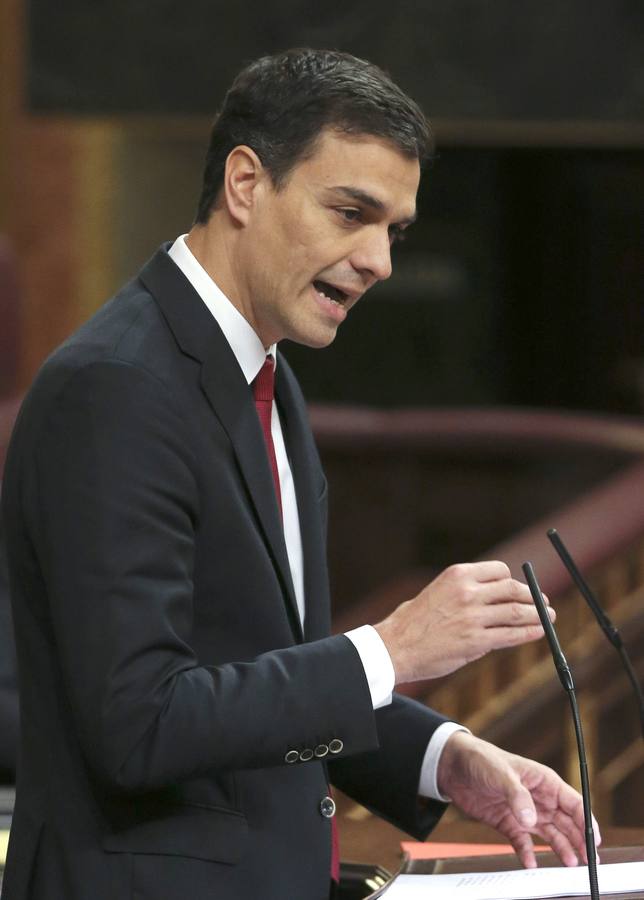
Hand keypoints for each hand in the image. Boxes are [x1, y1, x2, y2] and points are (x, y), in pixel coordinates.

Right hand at [374, 561, 551, 683]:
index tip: (519, 589)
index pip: (500, 571)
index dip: (513, 581)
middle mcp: (468, 592)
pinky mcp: (476, 641)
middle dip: (532, 596)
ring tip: (548, 617)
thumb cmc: (415, 621)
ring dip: (538, 615)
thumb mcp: (438, 591)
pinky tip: (538, 632)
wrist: (396, 646)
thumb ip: (466, 591)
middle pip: (512, 590)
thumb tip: (496, 598)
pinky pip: (511, 635)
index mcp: (458, 575)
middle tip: (543, 602)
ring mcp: (473, 617)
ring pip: (517, 612)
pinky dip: (529, 632)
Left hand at [436, 732, 600, 867]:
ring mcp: (524, 812)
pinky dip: (528, 853)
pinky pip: (523, 842)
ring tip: (569, 864)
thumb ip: (518, 797)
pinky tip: (531, 863)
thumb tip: (531, 820)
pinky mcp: (508, 822)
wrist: (453, 766)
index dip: (586, 820)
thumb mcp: (501, 774)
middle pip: (565, 822)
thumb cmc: (481, 760)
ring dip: (560, 848)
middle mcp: (538, 798)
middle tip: (588, 860)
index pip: (573, 802)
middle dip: (578, 840)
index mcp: (543, 781)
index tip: (594, 839)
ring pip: (549, 834)